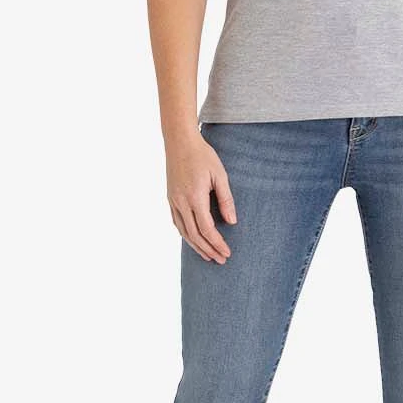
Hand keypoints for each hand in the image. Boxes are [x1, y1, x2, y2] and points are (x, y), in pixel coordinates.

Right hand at [166, 128, 236, 262]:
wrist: (179, 141)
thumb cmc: (203, 155)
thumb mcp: (219, 175)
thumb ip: (226, 199)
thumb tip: (231, 222)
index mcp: (195, 197)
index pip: (207, 229)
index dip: (217, 243)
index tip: (227, 253)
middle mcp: (181, 202)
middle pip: (194, 235)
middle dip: (208, 250)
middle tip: (220, 260)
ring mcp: (173, 201)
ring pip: (183, 232)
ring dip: (196, 246)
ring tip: (208, 255)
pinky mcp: (170, 198)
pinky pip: (177, 222)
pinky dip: (186, 235)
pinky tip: (193, 239)